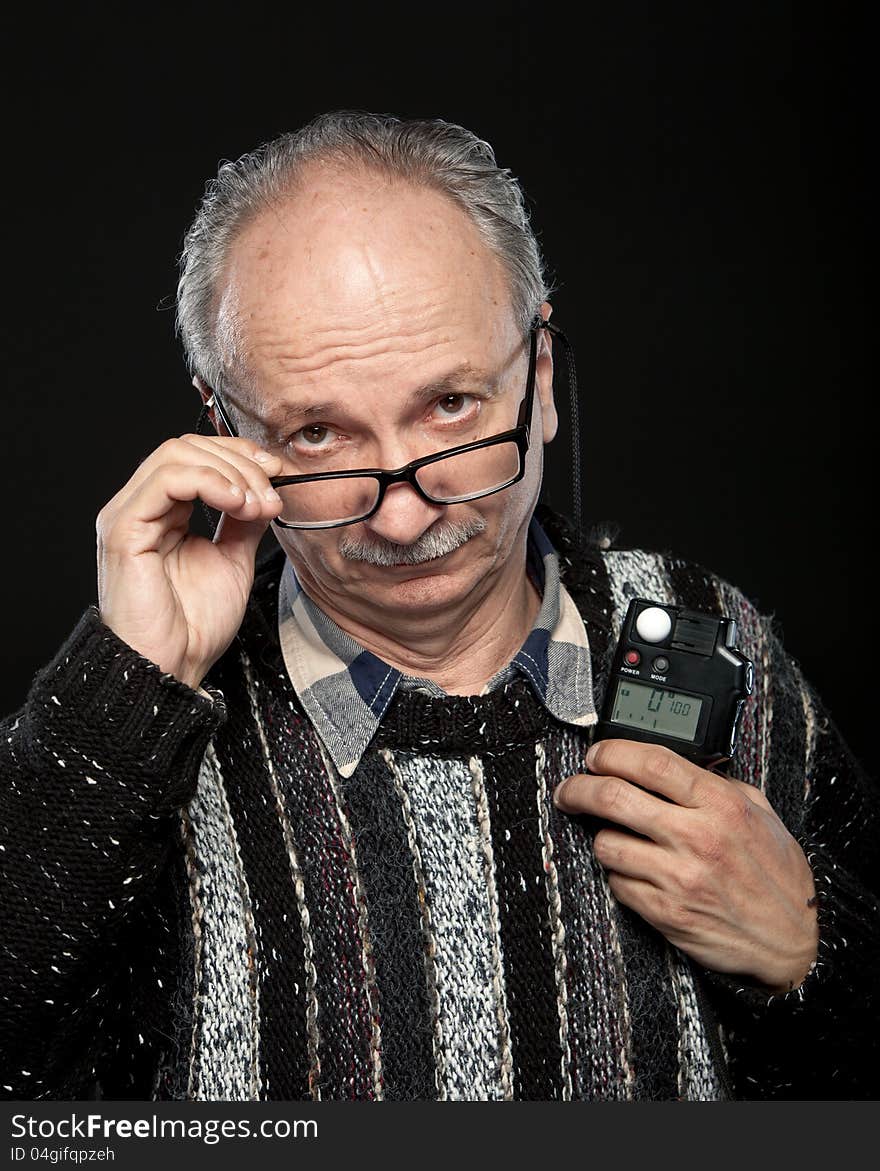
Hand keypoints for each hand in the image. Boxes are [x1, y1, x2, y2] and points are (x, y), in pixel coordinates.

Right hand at [97, 434, 284, 688]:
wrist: (172, 667)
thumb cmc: (192, 625)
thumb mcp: (233, 560)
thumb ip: (243, 522)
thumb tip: (265, 491)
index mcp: (161, 513)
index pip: (195, 456)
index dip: (239, 455)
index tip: (277, 472)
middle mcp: (139, 507)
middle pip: (187, 447)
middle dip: (239, 462)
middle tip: (270, 493)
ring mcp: (128, 515)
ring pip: (177, 454)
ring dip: (229, 472)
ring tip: (255, 505)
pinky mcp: (124, 528)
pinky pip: (166, 480)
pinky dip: (210, 482)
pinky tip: (237, 504)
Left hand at [553, 739, 818, 992]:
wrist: (794, 939)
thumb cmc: (777, 874)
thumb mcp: (759, 812)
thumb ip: (716, 783)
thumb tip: (670, 766)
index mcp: (720, 804)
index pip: (650, 762)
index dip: (611, 752)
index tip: (595, 756)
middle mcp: (697, 837)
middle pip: (613, 797)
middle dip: (578, 788)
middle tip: (569, 790)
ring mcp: (679, 877)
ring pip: (606, 843)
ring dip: (601, 837)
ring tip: (615, 837)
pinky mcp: (666, 913)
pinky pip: (618, 883)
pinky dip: (619, 875)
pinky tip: (636, 871)